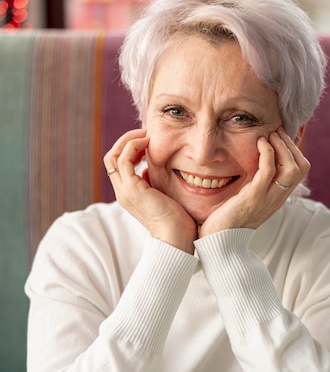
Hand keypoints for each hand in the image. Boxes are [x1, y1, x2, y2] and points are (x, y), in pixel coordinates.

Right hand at [104, 130, 197, 252]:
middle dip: (126, 140)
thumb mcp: (163, 196)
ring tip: (147, 135)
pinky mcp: (132, 189)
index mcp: (129, 193)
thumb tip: (149, 170)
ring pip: (114, 155)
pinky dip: (134, 146)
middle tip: (145, 133)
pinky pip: (125, 159)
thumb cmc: (177, 221)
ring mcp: (125, 190)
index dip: (129, 147)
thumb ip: (153, 183)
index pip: (118, 163)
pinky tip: (149, 143)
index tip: (148, 141)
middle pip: (111, 157)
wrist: (176, 238)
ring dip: (129, 140)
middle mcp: (122, 191)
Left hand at [199, 128, 309, 236]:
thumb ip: (254, 186)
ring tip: (270, 135)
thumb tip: (253, 167)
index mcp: (277, 198)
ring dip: (282, 146)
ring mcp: (267, 199)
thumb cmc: (227, 222)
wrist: (219, 244)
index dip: (294, 151)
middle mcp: (277, 199)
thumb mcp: (246, 200)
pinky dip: (267, 153)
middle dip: (291, 145)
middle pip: (301, 168)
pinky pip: (268, 170)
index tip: (280, 138)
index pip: (299, 171)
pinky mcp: (254, 197)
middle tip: (276, 132)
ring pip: (291, 168)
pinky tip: (260, 143)